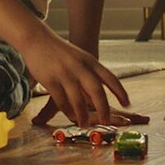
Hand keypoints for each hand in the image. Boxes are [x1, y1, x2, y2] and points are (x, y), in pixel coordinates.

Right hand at [15, 33, 130, 127]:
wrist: (37, 39)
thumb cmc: (60, 51)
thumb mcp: (80, 57)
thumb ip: (91, 73)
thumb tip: (99, 93)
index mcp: (90, 61)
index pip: (111, 78)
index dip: (120, 92)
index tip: (127, 104)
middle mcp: (80, 68)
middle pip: (97, 92)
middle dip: (103, 109)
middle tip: (107, 121)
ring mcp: (65, 74)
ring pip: (78, 100)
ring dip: (83, 115)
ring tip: (85, 124)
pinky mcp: (50, 80)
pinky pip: (62, 101)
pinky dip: (67, 111)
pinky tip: (70, 116)